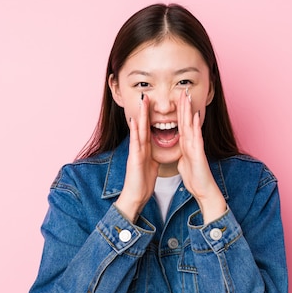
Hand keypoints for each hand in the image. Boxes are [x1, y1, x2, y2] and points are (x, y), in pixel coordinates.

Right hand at [115, 94, 158, 222]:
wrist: (136, 196)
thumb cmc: (143, 182)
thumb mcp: (152, 165)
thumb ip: (153, 155)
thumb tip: (157, 150)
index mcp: (144, 149)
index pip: (148, 129)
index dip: (150, 116)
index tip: (153, 103)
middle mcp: (139, 148)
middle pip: (142, 125)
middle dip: (144, 110)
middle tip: (146, 95)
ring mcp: (135, 152)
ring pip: (138, 130)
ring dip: (139, 116)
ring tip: (142, 103)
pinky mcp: (134, 159)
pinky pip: (135, 143)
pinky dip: (135, 132)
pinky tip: (134, 122)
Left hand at [177, 88, 226, 223]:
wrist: (203, 189)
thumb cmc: (195, 177)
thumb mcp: (184, 161)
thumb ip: (182, 152)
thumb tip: (179, 148)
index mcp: (187, 144)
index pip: (182, 124)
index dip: (179, 111)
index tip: (176, 98)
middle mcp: (192, 142)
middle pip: (187, 120)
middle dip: (184, 105)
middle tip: (183, 90)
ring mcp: (196, 146)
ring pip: (192, 125)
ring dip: (190, 111)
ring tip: (187, 97)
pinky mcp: (198, 153)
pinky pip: (196, 138)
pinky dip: (196, 127)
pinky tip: (196, 117)